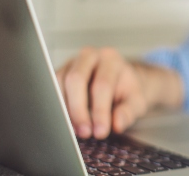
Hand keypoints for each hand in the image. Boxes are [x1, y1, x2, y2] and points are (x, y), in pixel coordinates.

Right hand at [55, 47, 176, 138]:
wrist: (121, 81)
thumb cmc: (127, 90)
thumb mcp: (137, 100)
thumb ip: (128, 111)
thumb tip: (116, 125)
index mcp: (111, 59)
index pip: (102, 85)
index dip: (100, 111)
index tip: (100, 131)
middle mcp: (89, 56)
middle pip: (76, 80)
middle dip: (78, 110)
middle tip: (85, 132)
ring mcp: (71, 63)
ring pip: (59, 83)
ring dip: (65, 110)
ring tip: (75, 131)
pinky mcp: (60, 74)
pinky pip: (51, 89)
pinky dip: (57, 108)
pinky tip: (65, 123)